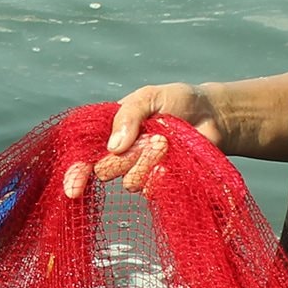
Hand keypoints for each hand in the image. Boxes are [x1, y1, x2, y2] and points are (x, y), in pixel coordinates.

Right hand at [62, 83, 219, 198]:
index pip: (84, 157)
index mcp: (111, 132)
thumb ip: (129, 115)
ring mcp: (141, 171)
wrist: (213, 115)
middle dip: (125, 157)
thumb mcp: (150, 97)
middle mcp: (121, 155)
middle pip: (105, 170)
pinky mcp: (160, 184)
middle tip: (151, 137)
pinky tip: (173, 162)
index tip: (74, 189)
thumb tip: (113, 146)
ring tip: (166, 143)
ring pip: (130, 182)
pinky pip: (151, 190)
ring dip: (147, 162)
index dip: (76, 173)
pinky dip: (161, 176)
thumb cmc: (179, 101)